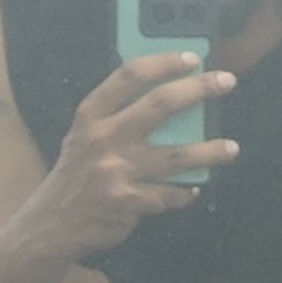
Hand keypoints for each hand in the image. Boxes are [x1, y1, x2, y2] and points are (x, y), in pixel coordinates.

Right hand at [35, 50, 238, 258]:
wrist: (50, 225)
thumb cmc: (75, 174)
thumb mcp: (84, 137)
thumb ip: (116, 116)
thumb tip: (170, 96)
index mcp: (91, 115)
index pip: (129, 76)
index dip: (163, 62)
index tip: (191, 57)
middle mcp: (103, 138)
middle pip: (160, 105)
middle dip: (199, 89)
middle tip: (226, 82)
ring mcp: (116, 172)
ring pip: (177, 155)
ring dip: (210, 151)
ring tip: (231, 149)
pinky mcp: (127, 203)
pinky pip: (169, 194)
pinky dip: (185, 192)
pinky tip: (192, 188)